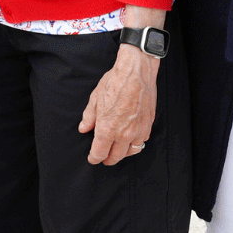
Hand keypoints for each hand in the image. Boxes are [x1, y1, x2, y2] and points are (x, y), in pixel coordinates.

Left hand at [78, 43, 158, 164]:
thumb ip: (89, 117)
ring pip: (130, 152)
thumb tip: (84, 128)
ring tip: (116, 151)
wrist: (136, 73)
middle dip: (107, 159)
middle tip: (103, 158)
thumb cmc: (115, 82)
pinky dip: (134, 144)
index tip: (92, 158)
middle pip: (115, 157)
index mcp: (107, 128)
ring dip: (122, 154)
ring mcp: (138, 131)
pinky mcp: (148, 126)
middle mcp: (124, 134)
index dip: (94, 158)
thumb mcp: (95, 98)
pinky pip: (141, 142)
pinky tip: (130, 140)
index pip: (99, 152)